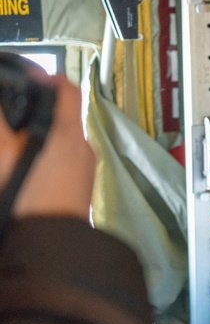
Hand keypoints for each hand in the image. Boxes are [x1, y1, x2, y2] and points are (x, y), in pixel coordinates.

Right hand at [0, 70, 93, 219]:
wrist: (49, 246)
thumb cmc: (25, 196)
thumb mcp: (3, 153)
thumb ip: (1, 124)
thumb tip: (4, 105)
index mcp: (69, 133)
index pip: (67, 89)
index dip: (46, 77)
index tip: (25, 77)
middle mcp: (85, 147)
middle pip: (63, 115)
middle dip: (36, 109)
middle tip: (10, 113)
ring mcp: (87, 168)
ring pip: (63, 139)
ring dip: (40, 134)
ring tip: (13, 141)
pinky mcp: (83, 187)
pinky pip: (65, 159)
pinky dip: (46, 154)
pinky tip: (26, 165)